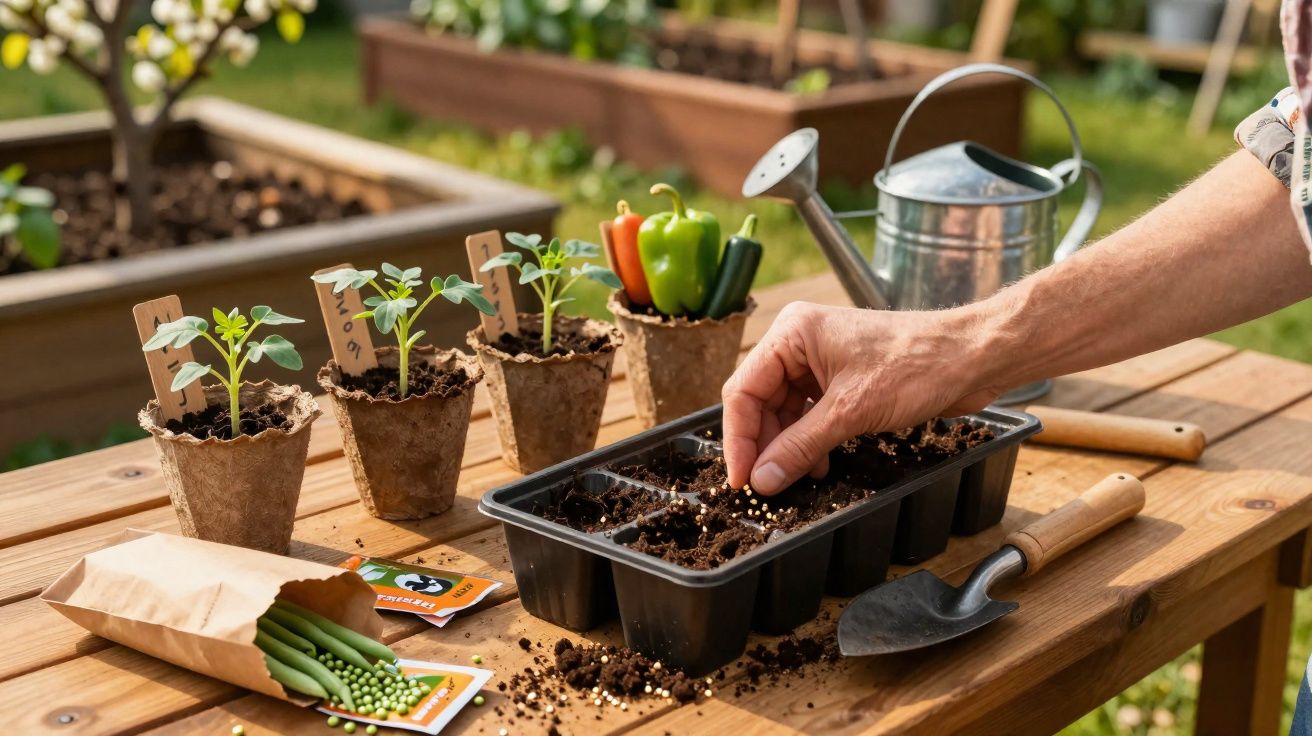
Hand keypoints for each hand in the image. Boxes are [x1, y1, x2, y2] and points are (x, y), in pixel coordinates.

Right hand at [721, 302, 1003, 494]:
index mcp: (792, 334)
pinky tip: (819, 464)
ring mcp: (822, 359)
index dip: (740, 438)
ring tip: (796, 478)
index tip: (743, 479)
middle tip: (767, 485)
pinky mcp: (843, 377)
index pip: (745, 390)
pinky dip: (811, 440)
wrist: (972, 357)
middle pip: (761, 401)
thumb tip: (764, 479)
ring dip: (789, 446)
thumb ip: (800, 446)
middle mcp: (800, 341)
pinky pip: (810, 412)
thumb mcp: (850, 412)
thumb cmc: (918, 365)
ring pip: (785, 410)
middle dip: (765, 444)